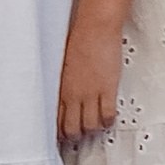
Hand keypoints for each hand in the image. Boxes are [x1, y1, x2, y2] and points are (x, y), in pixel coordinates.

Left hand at [58, 7, 125, 146]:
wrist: (95, 27)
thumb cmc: (79, 39)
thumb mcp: (63, 64)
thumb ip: (63, 83)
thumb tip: (64, 96)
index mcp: (61, 88)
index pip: (57, 120)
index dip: (60, 132)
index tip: (63, 136)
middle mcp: (74, 95)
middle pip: (72, 129)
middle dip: (76, 136)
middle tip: (80, 136)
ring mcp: (91, 94)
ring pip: (90, 126)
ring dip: (93, 130)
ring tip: (95, 127)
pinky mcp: (107, 89)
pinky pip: (107, 115)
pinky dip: (108, 122)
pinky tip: (108, 119)